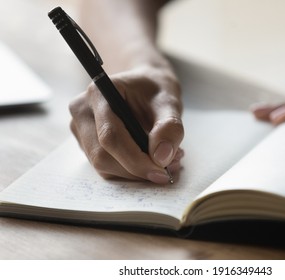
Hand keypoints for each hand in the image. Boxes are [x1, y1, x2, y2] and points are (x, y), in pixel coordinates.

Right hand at [69, 66, 184, 183]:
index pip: (110, 136)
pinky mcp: (87, 145)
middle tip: (172, 166)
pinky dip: (132, 172)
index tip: (161, 171)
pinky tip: (152, 161)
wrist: (147, 86)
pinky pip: (107, 169)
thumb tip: (161, 158)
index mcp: (98, 93)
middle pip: (102, 156)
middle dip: (138, 168)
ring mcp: (81, 130)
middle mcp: (82, 112)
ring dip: (136, 172)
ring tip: (167, 160)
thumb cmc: (155, 89)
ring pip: (103, 166)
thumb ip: (169, 126)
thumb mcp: (170, 100)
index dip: (135, 159)